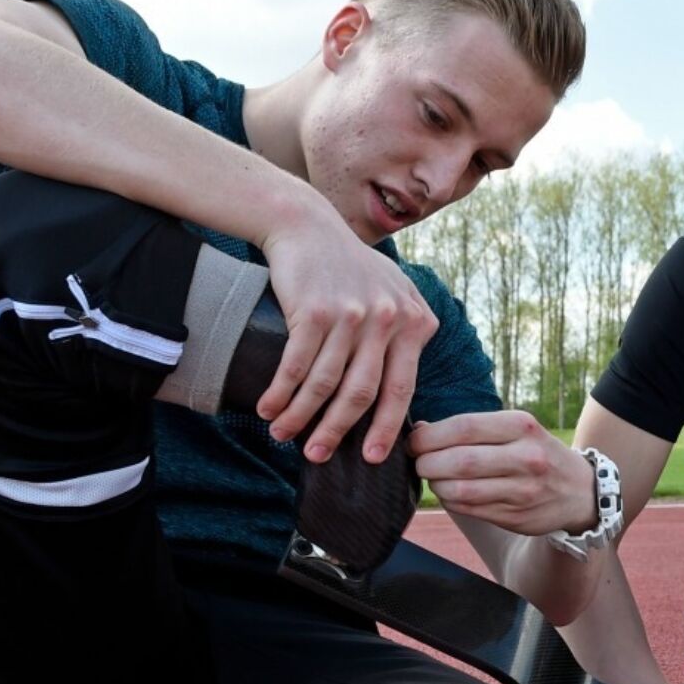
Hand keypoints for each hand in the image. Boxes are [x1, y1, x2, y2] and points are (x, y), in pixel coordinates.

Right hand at [257, 206, 437, 464]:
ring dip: (300, 416)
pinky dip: (281, 393)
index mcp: (415, 322)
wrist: (308, 225)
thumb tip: (404, 390)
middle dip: (337, 431)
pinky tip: (268, 409)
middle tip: (317, 456)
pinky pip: (296, 366)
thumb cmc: (349, 266)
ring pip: (326, 384)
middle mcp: (389, 320)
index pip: (402, 389)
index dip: (384, 428)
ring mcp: (353, 315)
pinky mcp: (316, 311)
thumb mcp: (394, 292)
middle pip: (362, 394)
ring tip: (282, 435)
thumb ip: (405, 333)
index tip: (371, 458)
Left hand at [410, 411, 596, 534]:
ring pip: (460, 490)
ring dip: (436, 484)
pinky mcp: (517, 517)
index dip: (429, 435)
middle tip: (419, 461)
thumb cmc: (536, 452)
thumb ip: (471, 428)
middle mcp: (526, 457)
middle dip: (427, 462)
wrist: (579, 491)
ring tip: (434, 477)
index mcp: (522, 426)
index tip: (414, 440)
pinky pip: (469, 509)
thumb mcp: (516, 429)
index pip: (463, 427)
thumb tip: (420, 428)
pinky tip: (451, 492)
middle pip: (459, 461)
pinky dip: (450, 501)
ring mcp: (523, 490)